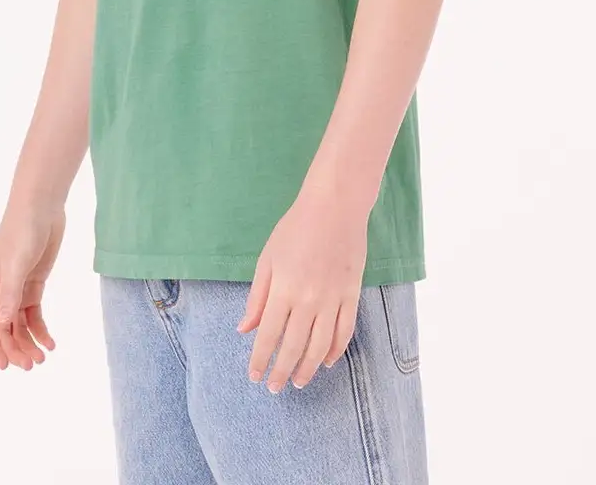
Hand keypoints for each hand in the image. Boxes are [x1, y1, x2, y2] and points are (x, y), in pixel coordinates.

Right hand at [0, 202, 64, 370]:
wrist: (42, 207)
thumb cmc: (22, 230)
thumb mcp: (16, 263)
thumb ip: (10, 294)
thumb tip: (2, 325)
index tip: (5, 365)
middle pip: (2, 329)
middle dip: (14, 349)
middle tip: (31, 366)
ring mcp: (15, 289)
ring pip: (18, 325)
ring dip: (28, 343)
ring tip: (42, 359)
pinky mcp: (32, 285)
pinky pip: (33, 314)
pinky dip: (40, 330)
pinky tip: (50, 342)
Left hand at [237, 190, 367, 391]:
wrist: (335, 207)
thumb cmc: (295, 228)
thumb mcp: (267, 258)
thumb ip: (257, 297)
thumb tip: (244, 329)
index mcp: (283, 289)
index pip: (268, 335)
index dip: (260, 359)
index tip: (254, 376)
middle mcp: (308, 300)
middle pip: (293, 347)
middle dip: (281, 372)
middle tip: (274, 387)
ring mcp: (332, 299)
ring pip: (319, 346)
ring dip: (307, 368)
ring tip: (298, 382)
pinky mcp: (351, 295)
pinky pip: (344, 332)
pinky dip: (335, 351)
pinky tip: (325, 362)